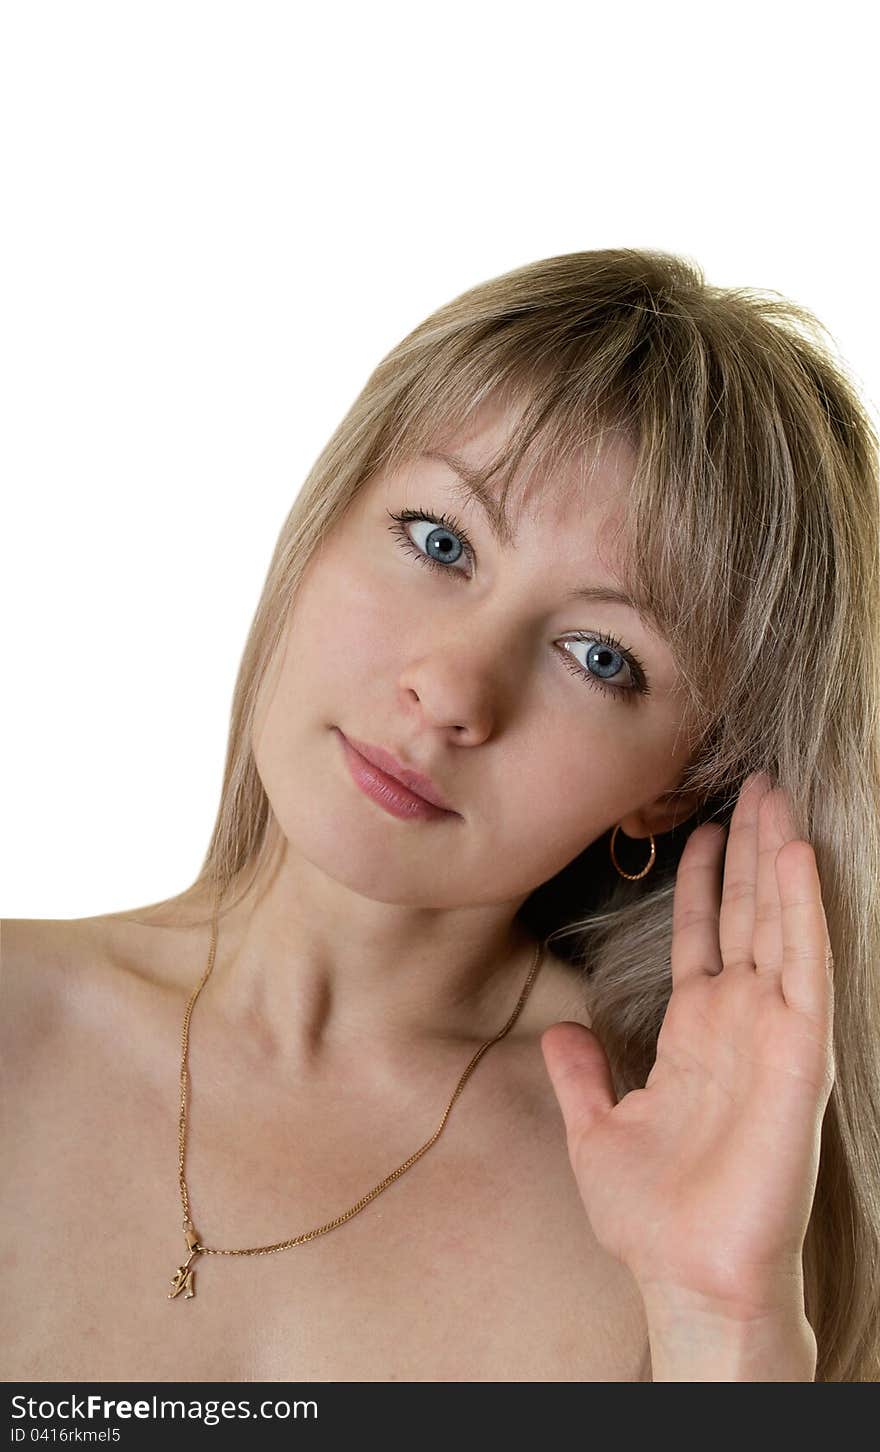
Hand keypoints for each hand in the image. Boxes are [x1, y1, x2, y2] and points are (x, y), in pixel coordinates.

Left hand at [540, 771, 835, 1320]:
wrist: (687, 1273)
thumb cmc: (652, 1215)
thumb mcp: (598, 1130)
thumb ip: (582, 1076)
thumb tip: (562, 1030)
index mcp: (697, 1034)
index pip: (706, 937)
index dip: (707, 882)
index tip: (702, 828)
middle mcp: (740, 1023)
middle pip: (750, 914)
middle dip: (751, 848)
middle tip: (755, 783)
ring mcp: (774, 1033)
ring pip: (780, 924)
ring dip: (780, 859)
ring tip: (777, 796)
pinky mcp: (802, 1052)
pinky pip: (806, 965)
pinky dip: (804, 908)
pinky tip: (798, 857)